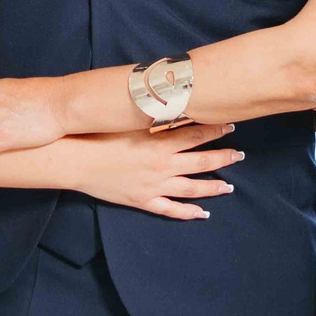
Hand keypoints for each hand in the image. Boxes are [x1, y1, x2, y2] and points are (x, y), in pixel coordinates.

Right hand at [72, 124, 242, 220]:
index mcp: (161, 143)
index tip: (231, 125)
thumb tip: (174, 101)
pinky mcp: (143, 200)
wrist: (76, 161)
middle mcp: (164, 166)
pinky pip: (171, 209)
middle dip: (223, 158)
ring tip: (229, 187)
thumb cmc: (99, 135)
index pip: (198, 135)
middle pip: (202, 163)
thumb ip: (154, 113)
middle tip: (239, 155)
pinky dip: (188, 213)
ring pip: (192, 189)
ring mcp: (155, 186)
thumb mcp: (129, 119)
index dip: (217, 130)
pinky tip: (203, 214)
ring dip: (213, 187)